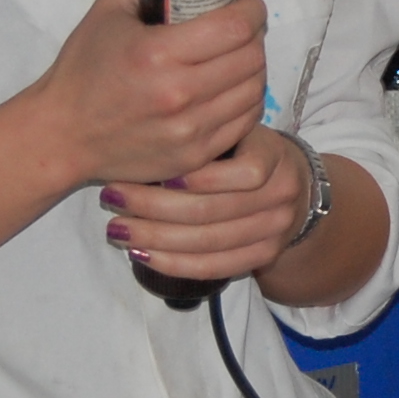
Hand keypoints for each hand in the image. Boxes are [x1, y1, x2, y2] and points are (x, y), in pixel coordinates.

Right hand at [30, 0, 269, 190]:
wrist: (63, 134)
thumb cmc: (82, 71)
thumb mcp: (108, 10)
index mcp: (156, 53)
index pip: (235, 26)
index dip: (251, 8)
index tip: (245, 2)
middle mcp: (178, 95)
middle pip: (251, 57)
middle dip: (254, 33)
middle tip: (240, 26)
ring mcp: (189, 130)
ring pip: (254, 90)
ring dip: (253, 67)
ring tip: (235, 57)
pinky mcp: (195, 155)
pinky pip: (245, 122)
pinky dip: (245, 99)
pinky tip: (230, 88)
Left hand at [101, 120, 314, 285]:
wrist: (287, 184)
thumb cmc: (243, 148)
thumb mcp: (233, 129)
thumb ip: (202, 134)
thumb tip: (141, 141)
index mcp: (274, 157)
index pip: (242, 173)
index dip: (196, 177)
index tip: (149, 165)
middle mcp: (281, 196)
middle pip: (213, 211)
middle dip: (154, 206)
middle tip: (111, 197)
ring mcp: (275, 231)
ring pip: (209, 243)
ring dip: (155, 238)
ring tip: (116, 230)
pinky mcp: (264, 256)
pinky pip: (214, 268)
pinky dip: (174, 264)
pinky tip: (141, 255)